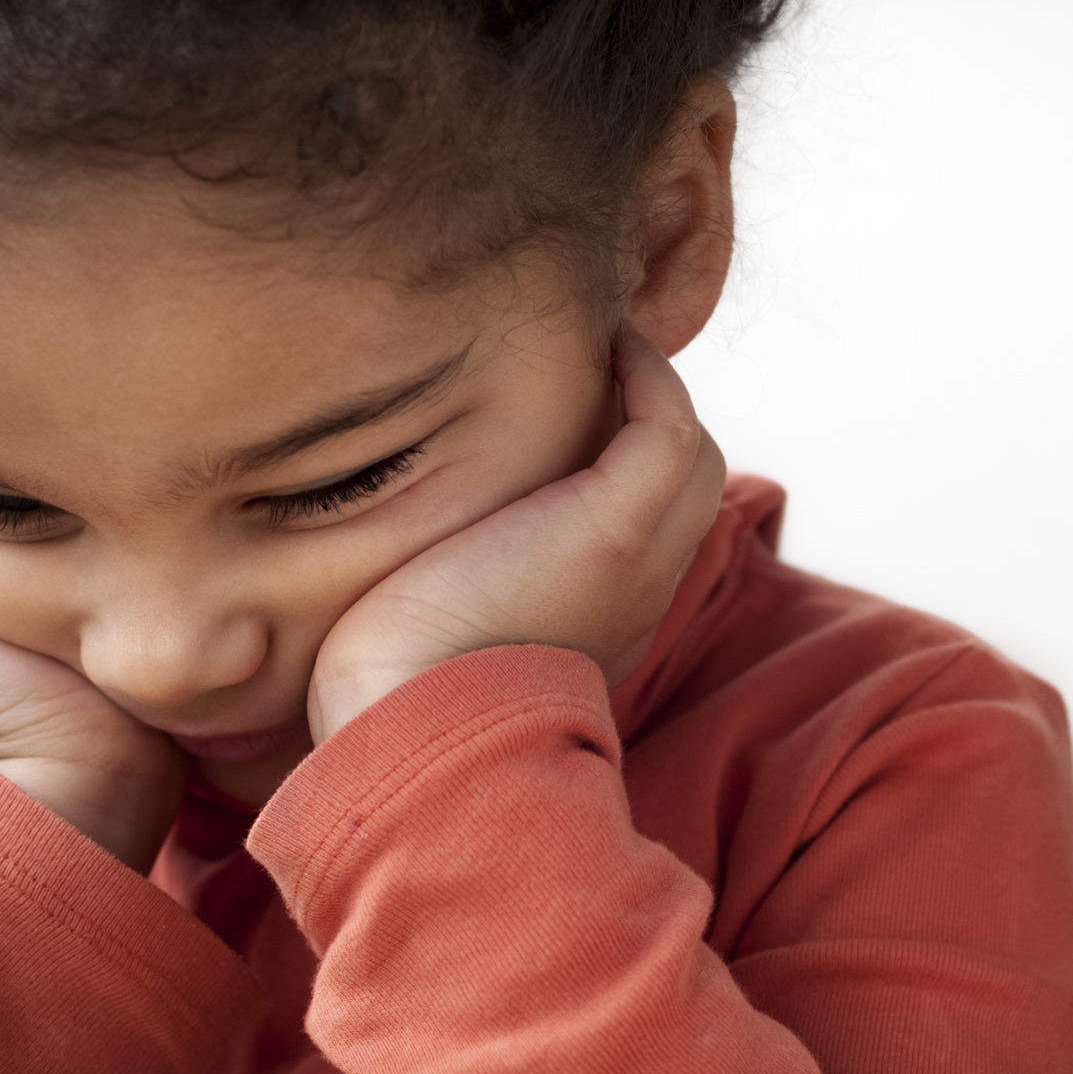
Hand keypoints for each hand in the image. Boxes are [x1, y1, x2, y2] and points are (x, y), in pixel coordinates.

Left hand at [308, 326, 726, 742]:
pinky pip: (668, 422)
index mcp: (596, 625)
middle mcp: (635, 592)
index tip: (569, 424)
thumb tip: (383, 585)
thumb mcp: (417, 641)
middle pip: (686, 487)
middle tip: (596, 364)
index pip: (640, 534)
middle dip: (650, 421)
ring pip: (689, 453)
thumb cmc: (386, 703)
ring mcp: (638, 557)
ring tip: (603, 341)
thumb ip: (430, 602)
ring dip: (652, 389)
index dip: (617, 472)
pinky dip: (647, 374)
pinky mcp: (618, 522)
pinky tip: (607, 339)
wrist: (413, 733)